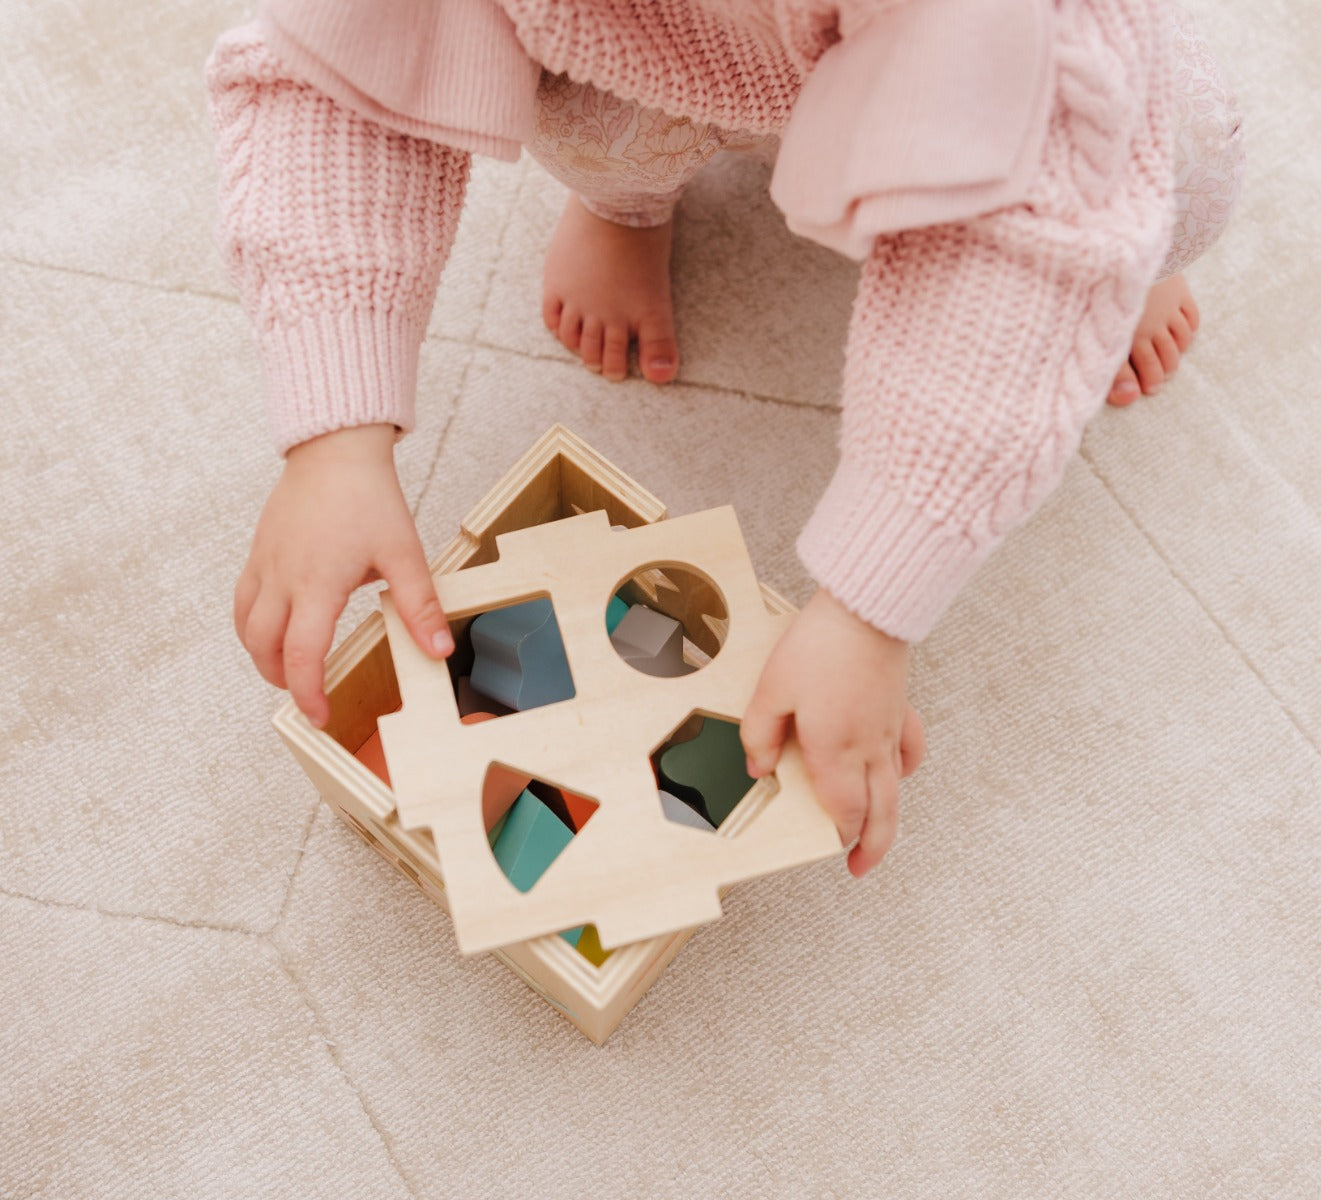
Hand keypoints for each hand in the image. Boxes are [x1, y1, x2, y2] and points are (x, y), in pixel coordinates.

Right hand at [233, 425, 451, 726]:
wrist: (335, 450)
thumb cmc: (368, 496)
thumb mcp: (404, 553)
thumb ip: (420, 606)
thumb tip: (439, 649)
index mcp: (318, 583)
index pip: (303, 654)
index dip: (307, 692)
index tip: (319, 715)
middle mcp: (282, 577)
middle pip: (263, 647)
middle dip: (281, 680)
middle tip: (306, 695)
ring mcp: (264, 564)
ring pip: (245, 625)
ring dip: (262, 655)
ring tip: (288, 669)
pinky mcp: (258, 551)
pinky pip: (242, 599)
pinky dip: (252, 625)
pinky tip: (274, 629)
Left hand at [741, 588, 925, 875]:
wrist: (866, 609)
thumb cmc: (820, 644)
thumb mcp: (771, 689)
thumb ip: (760, 734)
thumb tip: (758, 768)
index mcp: (835, 750)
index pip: (843, 810)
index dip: (839, 834)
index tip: (831, 845)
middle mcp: (868, 748)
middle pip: (881, 813)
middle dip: (872, 846)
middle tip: (862, 868)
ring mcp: (890, 729)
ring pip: (898, 789)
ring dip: (891, 818)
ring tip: (881, 836)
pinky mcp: (900, 708)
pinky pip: (911, 750)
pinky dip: (906, 769)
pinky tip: (900, 772)